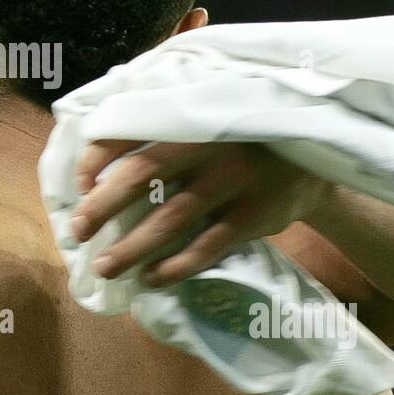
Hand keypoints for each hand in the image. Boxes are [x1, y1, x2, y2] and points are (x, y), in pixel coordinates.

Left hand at [69, 140, 332, 286]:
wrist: (314, 156)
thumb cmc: (241, 137)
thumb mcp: (208, 117)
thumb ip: (165, 128)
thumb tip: (98, 168)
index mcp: (189, 115)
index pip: (129, 130)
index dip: (96, 159)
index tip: (79, 186)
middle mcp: (208, 144)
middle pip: (142, 175)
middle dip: (103, 206)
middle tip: (78, 232)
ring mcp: (232, 181)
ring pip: (170, 219)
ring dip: (132, 247)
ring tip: (104, 267)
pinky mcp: (252, 215)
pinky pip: (206, 247)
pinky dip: (175, 267)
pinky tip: (151, 279)